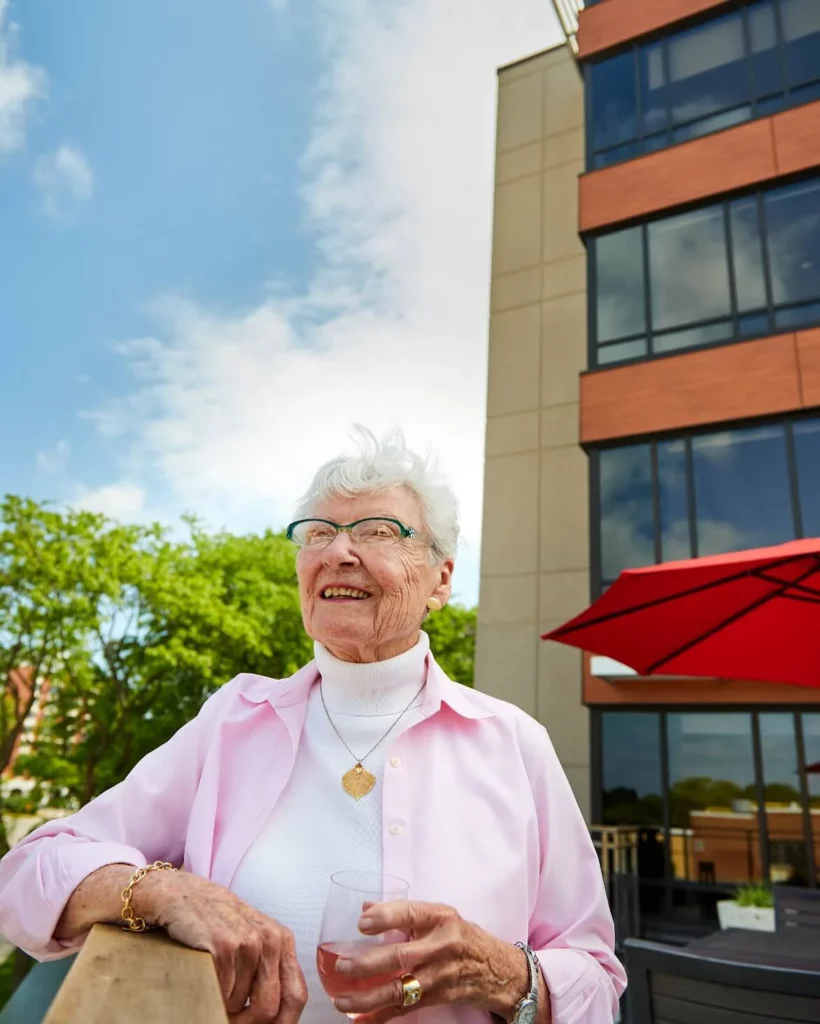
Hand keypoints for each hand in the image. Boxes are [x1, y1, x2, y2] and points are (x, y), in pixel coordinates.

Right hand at [137, 870, 306, 1022]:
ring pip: (239, 1004)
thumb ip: (268, 971)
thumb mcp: (253, 940)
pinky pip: (220, 993)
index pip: (296, 996)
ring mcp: (247, 942)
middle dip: (247, 1022)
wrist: (183, 896)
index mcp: (282, 941)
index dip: (283, 1023)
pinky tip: (206, 974)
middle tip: (231, 1017)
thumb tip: (275, 1018)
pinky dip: (211, 994)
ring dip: (224, 1005)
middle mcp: (270, 940)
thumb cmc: (218, 923)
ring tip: (216, 984)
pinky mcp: (222, 946)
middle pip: (267, 1009)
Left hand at [328, 901, 530, 1020]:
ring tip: (342, 1000)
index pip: (411, 913)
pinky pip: (406, 1009)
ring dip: (368, 998)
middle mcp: (443, 945)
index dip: (386, 917)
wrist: (501, 971)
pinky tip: (361, 1021)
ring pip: (400, 989)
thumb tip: (366, 907)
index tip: (362, 923)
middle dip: (368, 963)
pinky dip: (381, 1017)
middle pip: (401, 956)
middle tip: (342, 966)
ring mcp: (441, 975)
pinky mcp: (439, 998)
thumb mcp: (441, 916)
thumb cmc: (465, 938)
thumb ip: (405, 913)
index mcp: (442, 917)